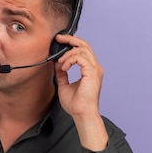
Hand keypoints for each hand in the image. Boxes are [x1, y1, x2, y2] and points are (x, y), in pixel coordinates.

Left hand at [54, 34, 107, 151]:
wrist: (82, 114)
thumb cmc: (76, 104)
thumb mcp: (64, 85)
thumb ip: (62, 73)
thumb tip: (56, 64)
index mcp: (90, 70)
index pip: (83, 50)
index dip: (72, 43)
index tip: (60, 41)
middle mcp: (95, 68)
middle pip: (85, 45)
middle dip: (71, 39)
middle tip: (58, 38)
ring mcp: (95, 70)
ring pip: (82, 49)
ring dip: (68, 54)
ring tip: (60, 63)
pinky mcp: (92, 73)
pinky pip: (80, 57)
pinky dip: (70, 60)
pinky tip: (64, 67)